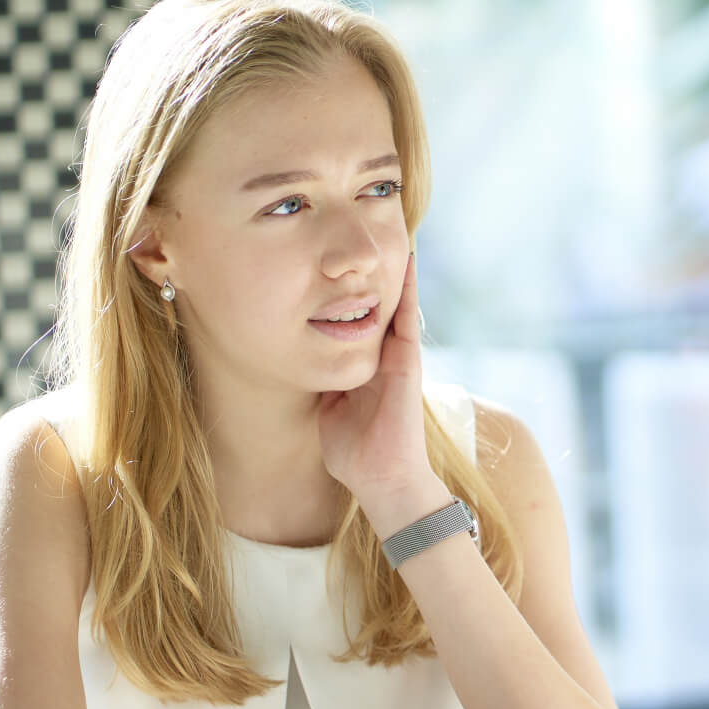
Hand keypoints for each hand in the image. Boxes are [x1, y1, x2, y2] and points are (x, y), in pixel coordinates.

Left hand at [317, 253, 439, 523]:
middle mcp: (384, 356)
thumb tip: (300, 364)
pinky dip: (408, 288)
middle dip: (372, 271)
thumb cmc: (354, 453)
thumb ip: (321, 384)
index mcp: (365, 366)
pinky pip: (408, 317)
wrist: (381, 479)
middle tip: (366, 229)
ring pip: (395, 302)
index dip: (350, 290)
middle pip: (377, 302)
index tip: (339, 261)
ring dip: (393, 269)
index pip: (357, 319)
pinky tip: (406, 259)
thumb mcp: (327, 408)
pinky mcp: (408, 362)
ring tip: (390, 230)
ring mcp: (399, 357)